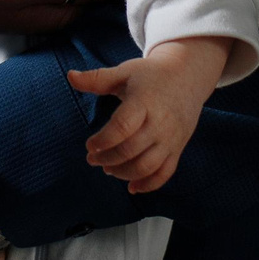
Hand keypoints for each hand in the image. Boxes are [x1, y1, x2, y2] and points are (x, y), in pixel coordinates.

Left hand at [67, 35, 230, 192]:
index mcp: (144, 102)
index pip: (122, 127)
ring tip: (108, 169)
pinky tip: (132, 187)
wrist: (188, 76)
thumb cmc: (151, 75)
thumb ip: (97, 79)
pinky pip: (165, 173)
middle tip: (92, 159)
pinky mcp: (178, 148)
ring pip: (147, 166)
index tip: (89, 145)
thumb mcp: (125, 72)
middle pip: (131, 150)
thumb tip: (70, 76)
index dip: (103, 140)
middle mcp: (159, 123)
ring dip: (123, 173)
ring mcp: (170, 138)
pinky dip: (149, 185)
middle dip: (107, 159)